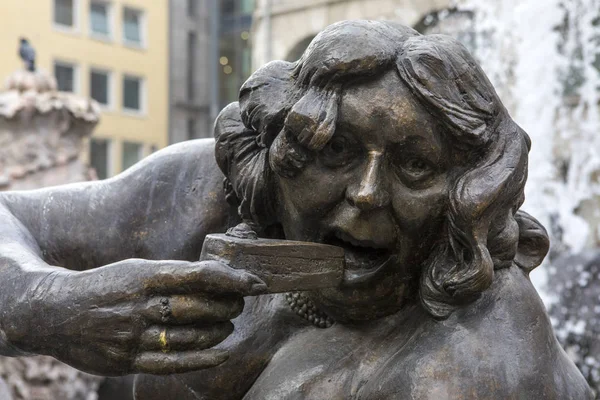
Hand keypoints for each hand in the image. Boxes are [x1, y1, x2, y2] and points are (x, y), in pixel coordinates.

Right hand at [4, 259, 265, 375]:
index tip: (255, 282)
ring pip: (190, 336)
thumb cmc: (104, 286)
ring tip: (228, 323)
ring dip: (218, 330)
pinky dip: (202, 359)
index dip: (233, 279)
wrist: (53, 312)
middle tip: (240, 302)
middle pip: (199, 307)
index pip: (199, 275)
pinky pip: (172, 363)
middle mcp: (139, 305)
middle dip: (228, 305)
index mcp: (143, 275)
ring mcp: (132, 335)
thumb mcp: (135, 269)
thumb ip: (172, 275)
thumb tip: (217, 278)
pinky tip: (222, 352)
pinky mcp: (126, 360)